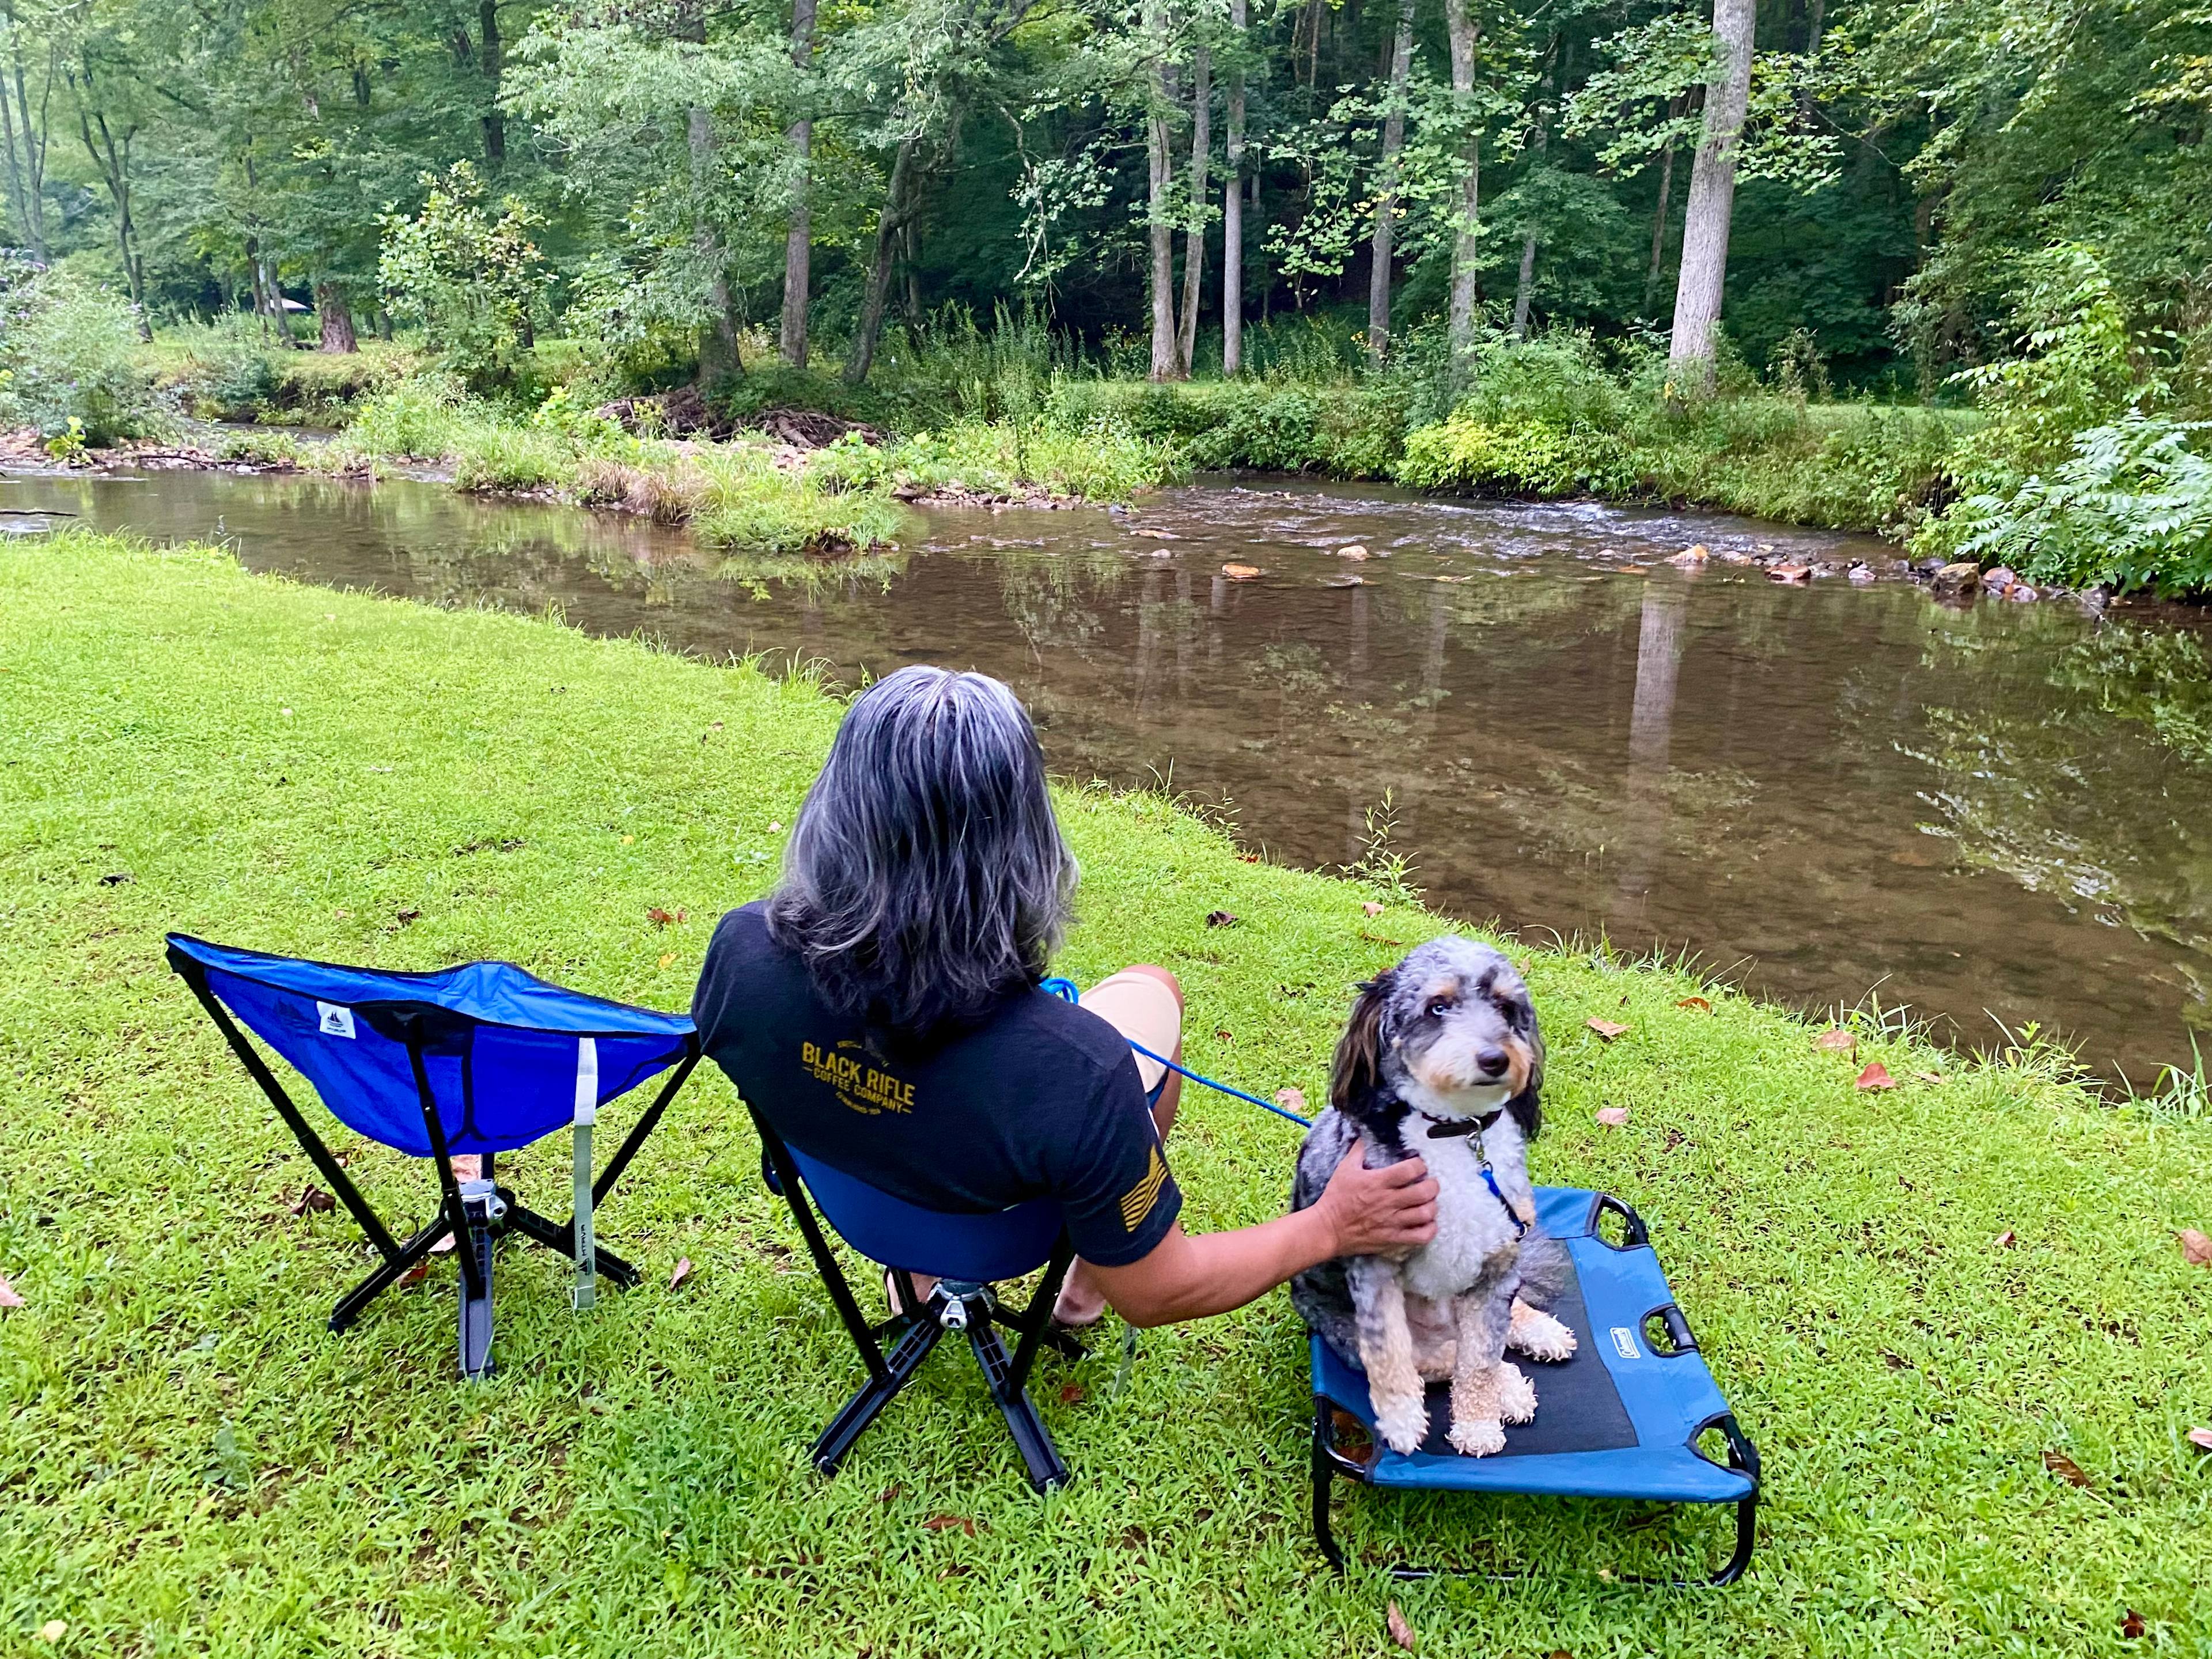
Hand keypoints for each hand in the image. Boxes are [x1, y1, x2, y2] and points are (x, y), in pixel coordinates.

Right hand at [1316, 1141, 1437, 1256]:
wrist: (1327, 1229)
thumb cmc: (1336, 1197)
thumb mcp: (1344, 1168)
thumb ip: (1359, 1150)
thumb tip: (1366, 1134)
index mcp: (1378, 1182)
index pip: (1410, 1170)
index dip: (1420, 1165)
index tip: (1420, 1165)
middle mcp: (1388, 1202)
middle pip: (1424, 1192)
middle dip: (1433, 1185)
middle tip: (1430, 1183)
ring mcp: (1392, 1222)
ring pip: (1425, 1213)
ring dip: (1432, 1206)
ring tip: (1429, 1202)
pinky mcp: (1393, 1239)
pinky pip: (1421, 1236)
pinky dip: (1430, 1229)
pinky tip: (1427, 1222)